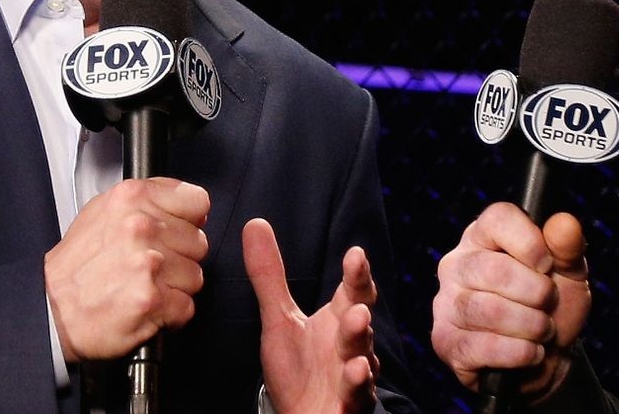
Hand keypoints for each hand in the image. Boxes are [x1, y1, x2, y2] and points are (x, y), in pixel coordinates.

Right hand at [44, 177, 209, 361]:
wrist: (50, 310)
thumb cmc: (76, 266)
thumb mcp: (104, 210)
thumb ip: (148, 202)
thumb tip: (187, 207)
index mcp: (132, 198)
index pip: (198, 201)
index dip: (191, 221)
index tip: (178, 231)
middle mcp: (141, 227)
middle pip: (199, 242)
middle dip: (180, 257)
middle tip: (150, 266)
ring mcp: (148, 264)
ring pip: (195, 276)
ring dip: (175, 286)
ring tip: (144, 286)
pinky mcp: (152, 300)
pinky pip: (186, 306)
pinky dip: (170, 314)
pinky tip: (147, 306)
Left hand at [243, 217, 379, 413]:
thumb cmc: (298, 369)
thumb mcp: (278, 319)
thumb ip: (270, 276)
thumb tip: (255, 223)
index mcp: (338, 319)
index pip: (353, 291)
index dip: (356, 274)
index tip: (355, 255)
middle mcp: (352, 346)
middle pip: (360, 325)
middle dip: (358, 313)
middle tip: (356, 304)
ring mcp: (354, 377)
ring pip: (362, 359)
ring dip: (360, 344)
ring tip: (357, 325)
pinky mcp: (350, 406)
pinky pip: (357, 397)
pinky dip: (358, 386)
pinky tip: (356, 373)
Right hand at [431, 201, 590, 401]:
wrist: (546, 358)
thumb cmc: (552, 305)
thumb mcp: (569, 273)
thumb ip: (568, 247)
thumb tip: (565, 223)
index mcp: (483, 236)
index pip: (498, 218)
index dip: (530, 242)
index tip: (548, 265)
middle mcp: (457, 263)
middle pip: (495, 269)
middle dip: (537, 292)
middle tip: (549, 304)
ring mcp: (446, 303)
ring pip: (489, 310)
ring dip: (530, 326)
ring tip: (543, 330)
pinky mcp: (446, 342)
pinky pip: (482, 346)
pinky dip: (518, 352)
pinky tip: (530, 351)